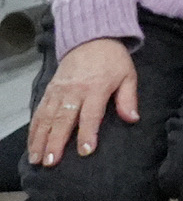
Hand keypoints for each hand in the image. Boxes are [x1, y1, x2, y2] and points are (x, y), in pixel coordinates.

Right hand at [27, 39, 138, 163]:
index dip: (88, 133)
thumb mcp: (128, 75)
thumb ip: (129, 98)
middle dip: (56, 142)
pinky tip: (32, 144)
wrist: (91, 39)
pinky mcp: (49, 90)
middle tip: (51, 162)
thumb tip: (133, 119)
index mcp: (96, 88)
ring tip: (37, 159)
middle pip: (63, 119)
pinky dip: (34, 128)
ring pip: (47, 118)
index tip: (85, 151)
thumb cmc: (113, 60)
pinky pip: (40, 111)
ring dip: (40, 139)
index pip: (91, 114)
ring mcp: (59, 91)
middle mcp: (74, 91)